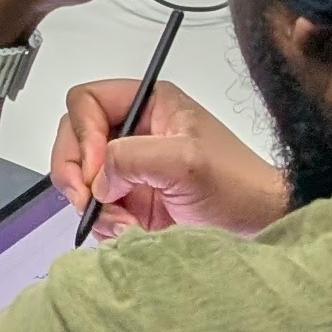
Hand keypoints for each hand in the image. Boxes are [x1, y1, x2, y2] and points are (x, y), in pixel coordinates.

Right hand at [54, 79, 288, 238]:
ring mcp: (130, 167)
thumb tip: (97, 175)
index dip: (83, 133)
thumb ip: (132, 156)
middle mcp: (134, 131)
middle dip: (76, 172)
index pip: (86, 102)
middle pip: (74, 139)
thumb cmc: (237, 185)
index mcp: (149, 104)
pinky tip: (130, 230)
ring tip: (123, 221)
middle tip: (89, 198)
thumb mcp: (186, 161)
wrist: (257, 225)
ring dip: (92, 204)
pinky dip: (103, 223)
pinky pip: (95, 208)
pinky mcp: (130, 200)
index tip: (96, 168)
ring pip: (80, 177)